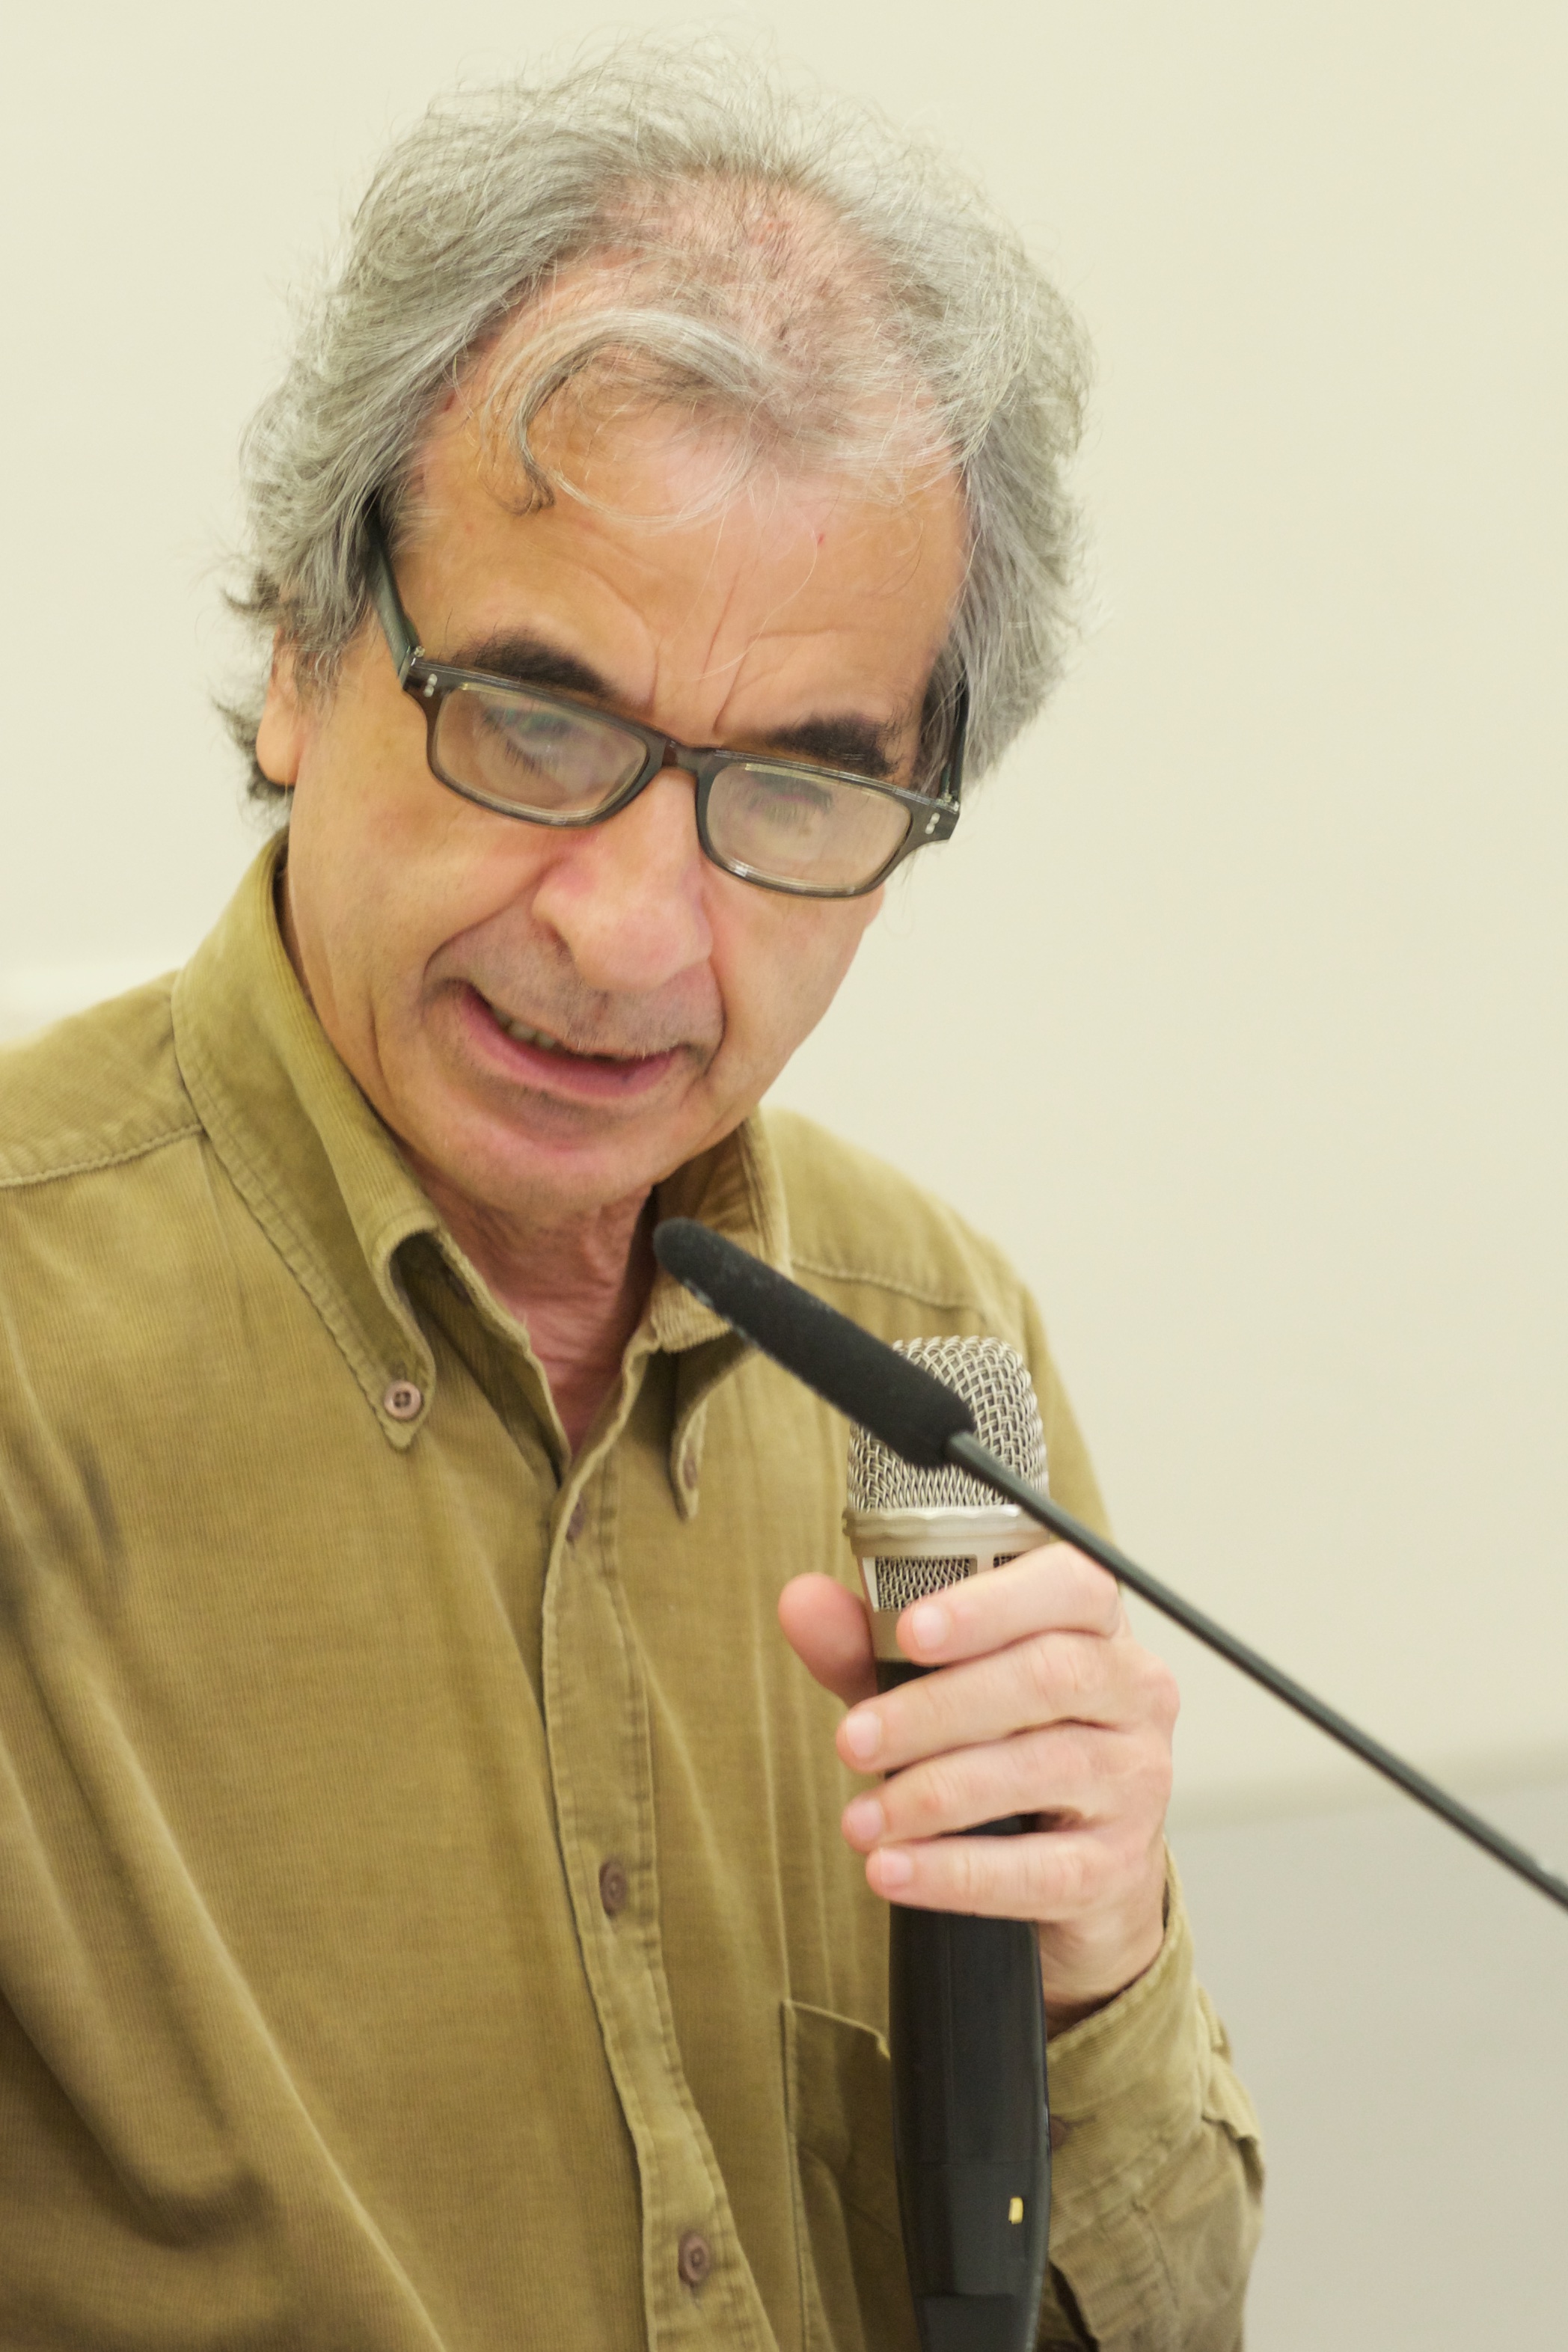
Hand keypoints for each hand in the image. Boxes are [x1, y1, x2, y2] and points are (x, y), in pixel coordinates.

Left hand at [777, 1546, 1177, 2026]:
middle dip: (935, 1708)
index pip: (1070, 1585)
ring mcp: (1136, 1780)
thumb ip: (867, 1644)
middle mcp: (1133, 1692)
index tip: (910, 1631)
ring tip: (859, 1818)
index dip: (990, 1604)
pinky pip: (1040, 1870)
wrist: (1075, 1874)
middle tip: (852, 1741)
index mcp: (1095, 1626)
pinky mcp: (1118, 1868)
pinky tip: (893, 1869)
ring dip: (934, 1793)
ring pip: (1043, 1768)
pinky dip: (955, 1871)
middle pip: (1047, 1676)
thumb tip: (801, 1603)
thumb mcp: (932, 1686)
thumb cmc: (1003, 1748)